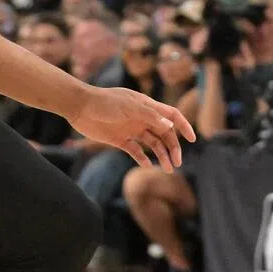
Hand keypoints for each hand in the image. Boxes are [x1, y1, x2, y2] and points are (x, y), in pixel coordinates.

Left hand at [68, 86, 195, 170]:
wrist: (80, 107)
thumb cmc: (105, 102)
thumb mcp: (129, 106)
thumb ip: (150, 116)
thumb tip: (170, 126)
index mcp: (148, 107)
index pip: (172, 115)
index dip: (183, 126)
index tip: (192, 139)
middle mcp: (142, 118)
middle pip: (165, 134)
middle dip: (173, 148)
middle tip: (177, 163)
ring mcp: (132, 129)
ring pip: (152, 144)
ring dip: (161, 156)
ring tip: (167, 169)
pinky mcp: (120, 139)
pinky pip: (135, 151)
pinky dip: (142, 158)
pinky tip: (147, 165)